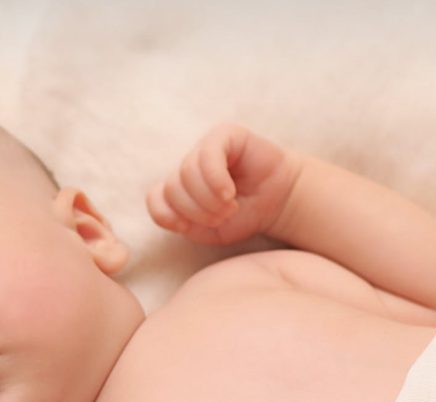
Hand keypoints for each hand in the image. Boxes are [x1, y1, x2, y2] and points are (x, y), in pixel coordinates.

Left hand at [146, 123, 300, 245]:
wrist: (280, 202)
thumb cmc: (243, 216)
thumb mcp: (209, 231)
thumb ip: (184, 224)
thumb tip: (172, 214)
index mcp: (178, 188)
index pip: (155, 199)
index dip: (170, 217)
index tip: (190, 227)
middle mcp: (187, 167)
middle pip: (171, 188)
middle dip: (196, 211)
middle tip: (223, 216)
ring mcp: (203, 148)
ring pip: (186, 173)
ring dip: (209, 199)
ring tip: (230, 206)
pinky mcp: (224, 135)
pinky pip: (208, 155)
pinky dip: (216, 180)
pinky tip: (229, 193)